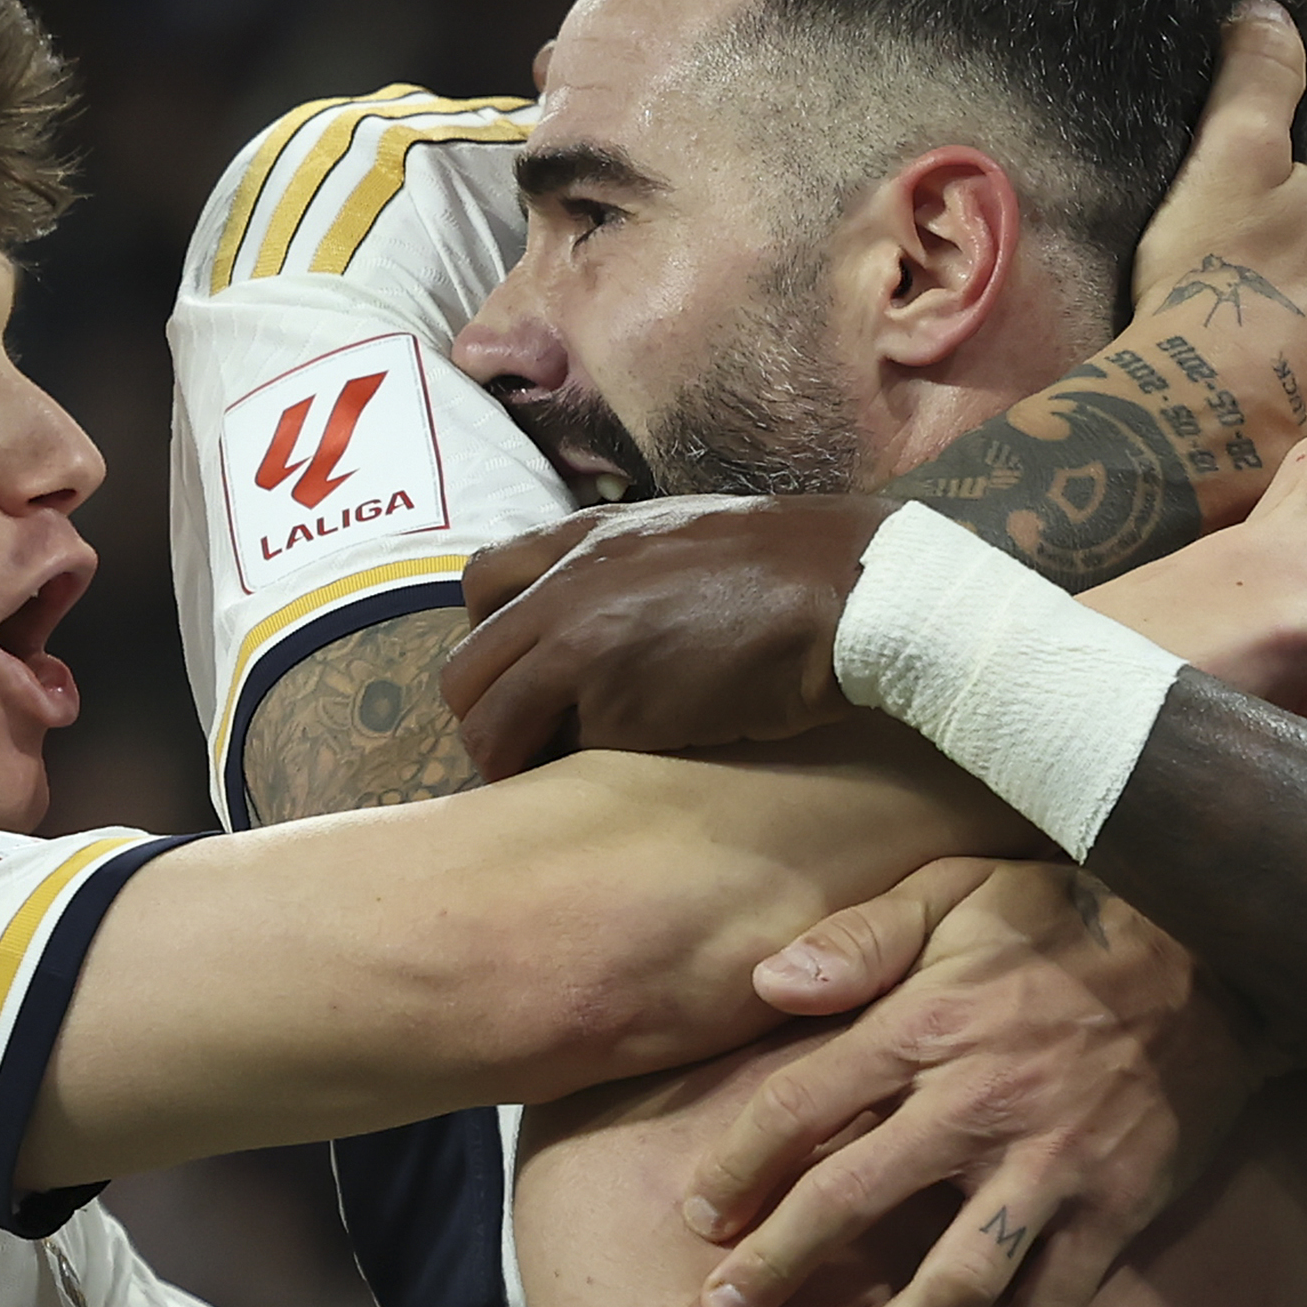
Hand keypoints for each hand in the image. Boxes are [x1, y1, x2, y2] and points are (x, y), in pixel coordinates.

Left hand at [444, 492, 891, 777]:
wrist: (843, 592)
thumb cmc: (786, 566)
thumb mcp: (677, 534)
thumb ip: (618, 567)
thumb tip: (599, 617)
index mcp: (579, 539)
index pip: (478, 586)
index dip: (491, 639)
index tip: (524, 671)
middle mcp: (562, 592)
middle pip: (463, 674)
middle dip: (487, 717)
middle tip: (529, 742)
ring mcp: (581, 652)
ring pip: (488, 730)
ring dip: (513, 760)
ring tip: (558, 772)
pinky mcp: (616, 713)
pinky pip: (562, 757)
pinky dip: (580, 771)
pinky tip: (624, 767)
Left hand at [682, 859, 1256, 1306]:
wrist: (1222, 951)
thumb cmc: (1067, 917)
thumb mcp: (959, 890)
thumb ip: (862, 936)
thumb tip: (767, 985)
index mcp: (925, 1023)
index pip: (798, 1106)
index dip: (736, 1168)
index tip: (697, 1217)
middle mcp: (977, 1102)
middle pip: (848, 1202)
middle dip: (773, 1267)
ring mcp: (1049, 1166)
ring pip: (951, 1279)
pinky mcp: (1112, 1211)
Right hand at [1117, 1, 1306, 504]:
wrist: (1202, 417)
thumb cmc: (1209, 281)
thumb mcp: (1226, 154)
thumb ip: (1258, 76)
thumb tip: (1274, 8)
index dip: (1267, 187)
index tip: (1220, 212)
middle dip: (1289, 256)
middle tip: (1218, 276)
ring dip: (1295, 321)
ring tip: (1231, 337)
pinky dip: (1295, 378)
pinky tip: (1249, 386)